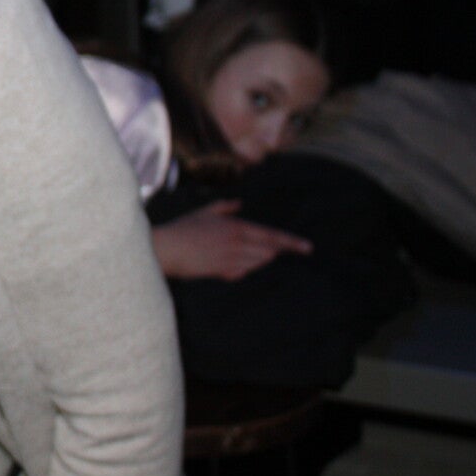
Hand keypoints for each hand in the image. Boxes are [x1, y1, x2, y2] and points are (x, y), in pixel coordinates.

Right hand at [150, 200, 311, 281]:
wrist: (167, 249)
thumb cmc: (183, 228)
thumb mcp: (205, 211)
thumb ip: (225, 207)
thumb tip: (239, 204)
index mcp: (237, 227)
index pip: (272, 235)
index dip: (291, 242)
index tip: (307, 248)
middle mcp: (238, 243)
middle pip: (269, 251)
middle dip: (271, 251)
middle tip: (270, 250)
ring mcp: (232, 259)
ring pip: (258, 263)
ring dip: (255, 260)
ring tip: (236, 253)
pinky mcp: (223, 272)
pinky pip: (242, 272)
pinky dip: (240, 268)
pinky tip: (226, 264)